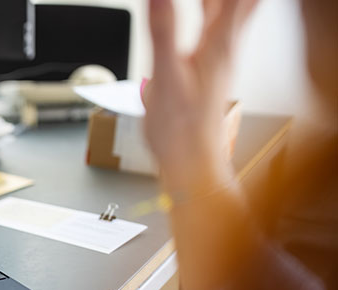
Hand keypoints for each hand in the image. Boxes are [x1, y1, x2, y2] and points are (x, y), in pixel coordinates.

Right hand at [143, 0, 256, 192]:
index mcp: (218, 44)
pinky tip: (195, 12)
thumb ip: (162, 32)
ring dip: (215, 1)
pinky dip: (208, 12)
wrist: (190, 162)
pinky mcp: (208, 69)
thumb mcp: (166, 76)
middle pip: (237, 2)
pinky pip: (216, 29)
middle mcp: (225, 48)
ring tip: (195, 1)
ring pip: (229, 13)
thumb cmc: (182, 130)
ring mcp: (219, 58)